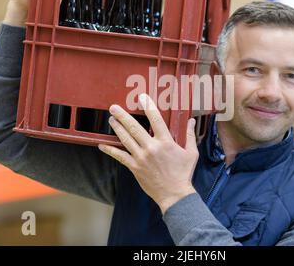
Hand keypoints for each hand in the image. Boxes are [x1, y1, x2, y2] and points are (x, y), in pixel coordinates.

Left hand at [98, 94, 198, 213]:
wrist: (174, 194)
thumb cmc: (183, 173)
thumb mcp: (191, 153)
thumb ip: (190, 135)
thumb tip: (192, 121)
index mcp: (166, 142)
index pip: (156, 119)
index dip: (148, 106)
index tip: (142, 97)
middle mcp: (151, 148)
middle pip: (134, 128)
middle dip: (123, 116)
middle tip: (114, 107)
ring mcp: (141, 158)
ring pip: (126, 139)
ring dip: (117, 128)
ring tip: (110, 119)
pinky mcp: (135, 168)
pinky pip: (120, 157)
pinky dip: (110, 150)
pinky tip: (102, 145)